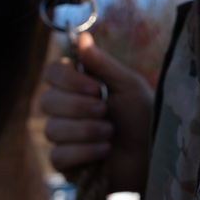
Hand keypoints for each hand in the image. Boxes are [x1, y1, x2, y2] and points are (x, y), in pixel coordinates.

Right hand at [40, 32, 153, 192]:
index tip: (95, 87)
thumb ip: (102, 63)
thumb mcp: (127, 85)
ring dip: (86, 130)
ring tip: (110, 132)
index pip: (52, 73)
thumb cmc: (144, 116)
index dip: (67, 80)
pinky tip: (104, 150)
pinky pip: (58, 155)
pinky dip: (84, 151)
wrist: (153, 154)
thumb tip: (82, 36)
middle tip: (105, 111)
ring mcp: (64, 136)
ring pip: (52, 129)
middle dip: (79, 108)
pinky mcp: (66, 163)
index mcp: (80, 85)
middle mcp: (67, 109)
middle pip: (47, 101)